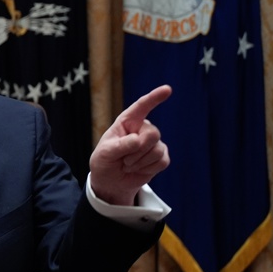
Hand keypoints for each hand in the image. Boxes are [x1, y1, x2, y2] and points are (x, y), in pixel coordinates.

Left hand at [89, 85, 171, 205]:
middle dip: (137, 150)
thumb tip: (138, 141)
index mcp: (127, 122)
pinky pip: (162, 161)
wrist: (111, 181)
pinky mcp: (161, 156)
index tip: (167, 89)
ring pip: (157, 150)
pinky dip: (147, 169)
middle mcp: (142, 129)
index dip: (154, 97)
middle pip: (153, 134)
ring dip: (139, 162)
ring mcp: (154, 142)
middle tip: (123, 159)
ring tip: (128, 164)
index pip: (141, 107)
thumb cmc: (105, 162)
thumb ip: (120, 146)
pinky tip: (138, 169)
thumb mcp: (105, 154)